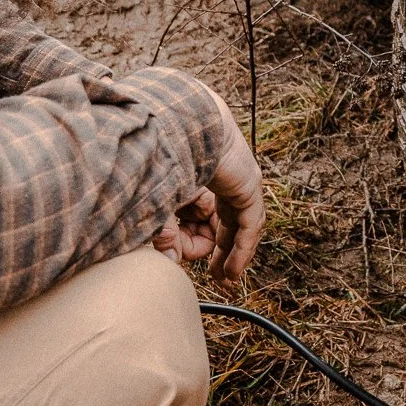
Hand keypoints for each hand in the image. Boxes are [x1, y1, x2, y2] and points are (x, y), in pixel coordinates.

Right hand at [153, 101, 263, 281]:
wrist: (173, 124)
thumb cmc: (156, 154)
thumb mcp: (154, 202)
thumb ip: (162, 232)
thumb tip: (170, 263)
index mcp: (196, 176)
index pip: (198, 217)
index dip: (189, 242)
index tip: (176, 255)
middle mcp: (219, 179)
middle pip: (224, 223)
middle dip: (220, 254)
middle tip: (218, 279)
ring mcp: (237, 181)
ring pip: (239, 225)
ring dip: (232, 255)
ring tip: (226, 281)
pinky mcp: (248, 185)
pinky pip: (250, 224)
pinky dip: (242, 249)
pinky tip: (233, 271)